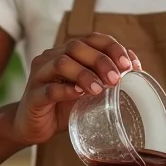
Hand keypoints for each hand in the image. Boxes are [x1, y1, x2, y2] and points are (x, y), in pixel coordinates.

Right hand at [10, 33, 141, 145]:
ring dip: (85, 74)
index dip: (113, 47)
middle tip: (116, 79)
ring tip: (99, 89)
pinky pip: (49, 89)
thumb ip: (105, 77)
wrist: (31, 126)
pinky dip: (66, 90)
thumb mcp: (88, 90)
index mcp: (68, 52)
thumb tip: (134, 67)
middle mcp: (52, 57)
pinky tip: (79, 95)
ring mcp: (40, 75)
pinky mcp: (32, 96)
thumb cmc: (64, 106)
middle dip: (101, 60)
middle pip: (77, 46)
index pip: (93, 39)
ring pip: (62, 63)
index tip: (129, 65)